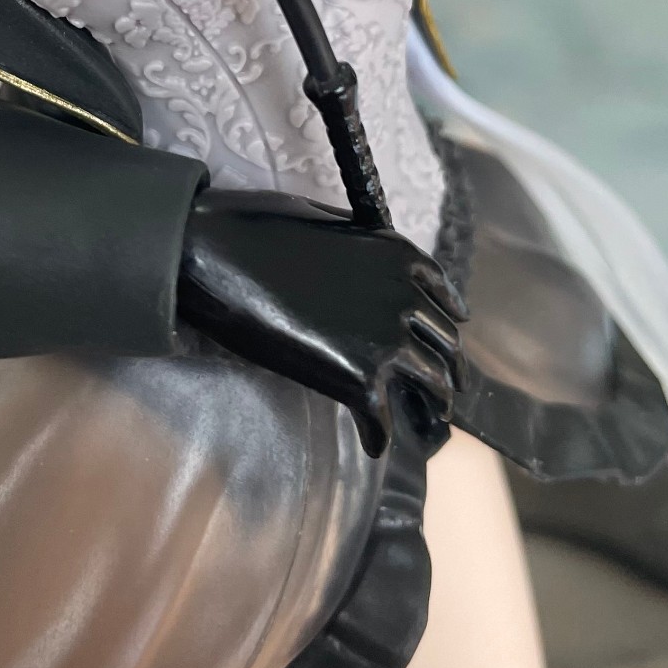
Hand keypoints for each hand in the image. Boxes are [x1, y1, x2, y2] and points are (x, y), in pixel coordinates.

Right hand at [178, 189, 465, 458]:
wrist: (219, 255)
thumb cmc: (260, 229)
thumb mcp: (330, 224)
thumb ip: (364, 252)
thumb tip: (369, 272)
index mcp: (402, 257)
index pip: (446, 303)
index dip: (448, 329)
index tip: (447, 345)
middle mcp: (407, 298)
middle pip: (447, 348)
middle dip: (449, 373)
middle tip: (443, 394)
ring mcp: (387, 341)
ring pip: (433, 386)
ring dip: (432, 407)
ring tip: (426, 424)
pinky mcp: (359, 379)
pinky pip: (382, 423)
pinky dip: (379, 437)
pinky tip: (372, 444)